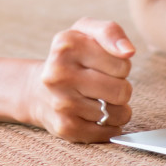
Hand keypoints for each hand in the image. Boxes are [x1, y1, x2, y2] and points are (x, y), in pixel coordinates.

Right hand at [21, 17, 136, 142]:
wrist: (36, 89)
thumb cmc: (70, 58)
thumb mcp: (85, 32)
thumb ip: (110, 32)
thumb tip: (129, 51)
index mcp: (66, 45)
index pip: (123, 63)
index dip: (121, 65)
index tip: (104, 64)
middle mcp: (59, 74)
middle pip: (122, 91)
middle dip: (121, 89)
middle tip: (103, 84)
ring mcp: (61, 103)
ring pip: (118, 113)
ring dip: (115, 108)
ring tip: (97, 99)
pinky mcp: (66, 127)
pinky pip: (109, 132)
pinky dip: (109, 126)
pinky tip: (94, 115)